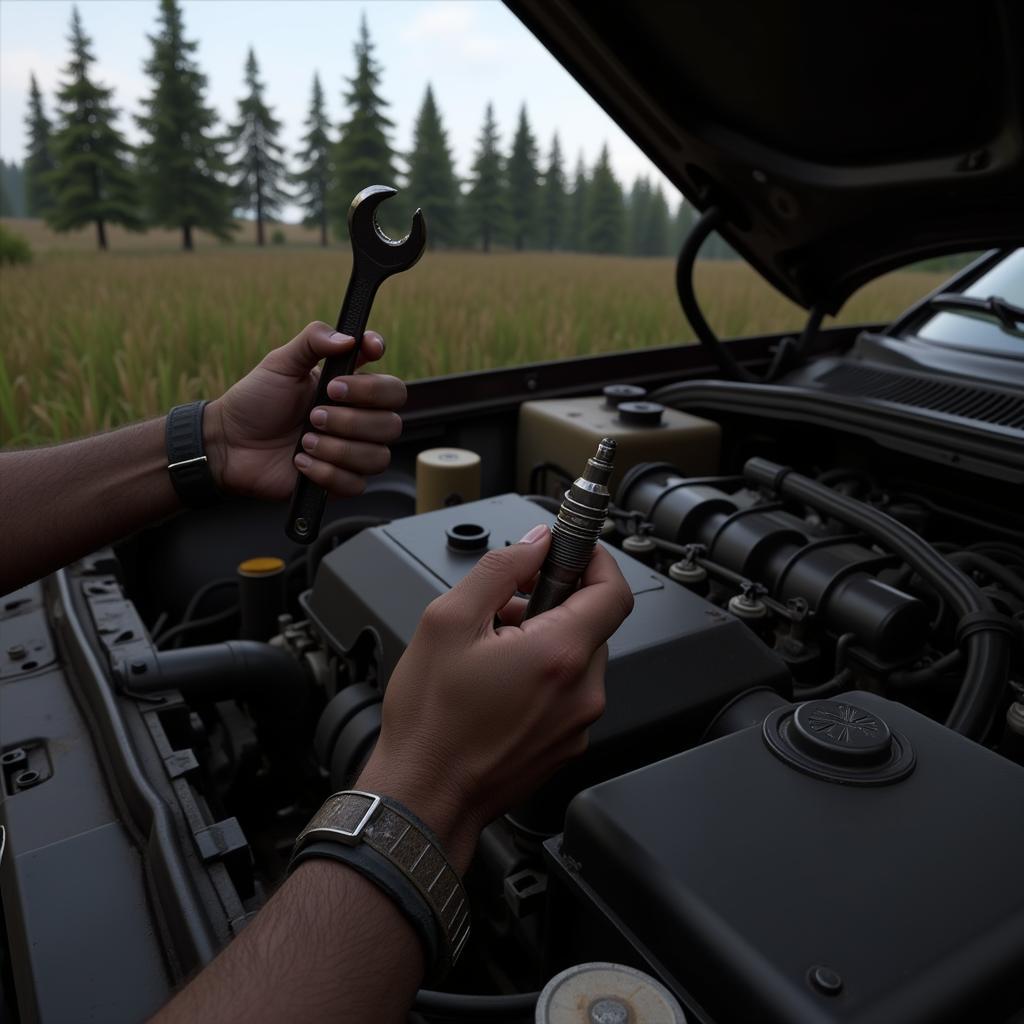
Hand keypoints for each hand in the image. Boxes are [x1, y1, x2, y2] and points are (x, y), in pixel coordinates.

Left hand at [202, 321, 406, 500]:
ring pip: (377, 457)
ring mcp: (351, 454)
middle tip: (314, 414)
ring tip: (303, 441)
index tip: (344, 381)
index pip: (392, 389)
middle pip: (392, 424)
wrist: (229, 443)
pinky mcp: (339, 483)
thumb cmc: (256, 401)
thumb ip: (314, 340)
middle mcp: (359, 423)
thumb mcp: (281, 362)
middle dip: (351, 420)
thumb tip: (349, 338)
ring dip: (338, 449)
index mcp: (352, 392)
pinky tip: (300, 462)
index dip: (378, 385)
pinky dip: (325, 473)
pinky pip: (355, 484)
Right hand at [358, 527, 633, 868]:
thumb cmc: (430, 723)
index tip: (572, 551)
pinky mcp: (565, 745)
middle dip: (553, 605)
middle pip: (592, 624)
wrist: (423, 799)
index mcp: (560, 656)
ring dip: (545, 642)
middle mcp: (581, 693)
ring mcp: (577, 724)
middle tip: (505, 609)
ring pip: (577, 660)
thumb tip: (533, 545)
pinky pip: (567, 694)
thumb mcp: (448, 622)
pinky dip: (542, 677)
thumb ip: (499, 571)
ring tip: (491, 653)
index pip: (613, 591)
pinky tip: (498, 685)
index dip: (596, 561)